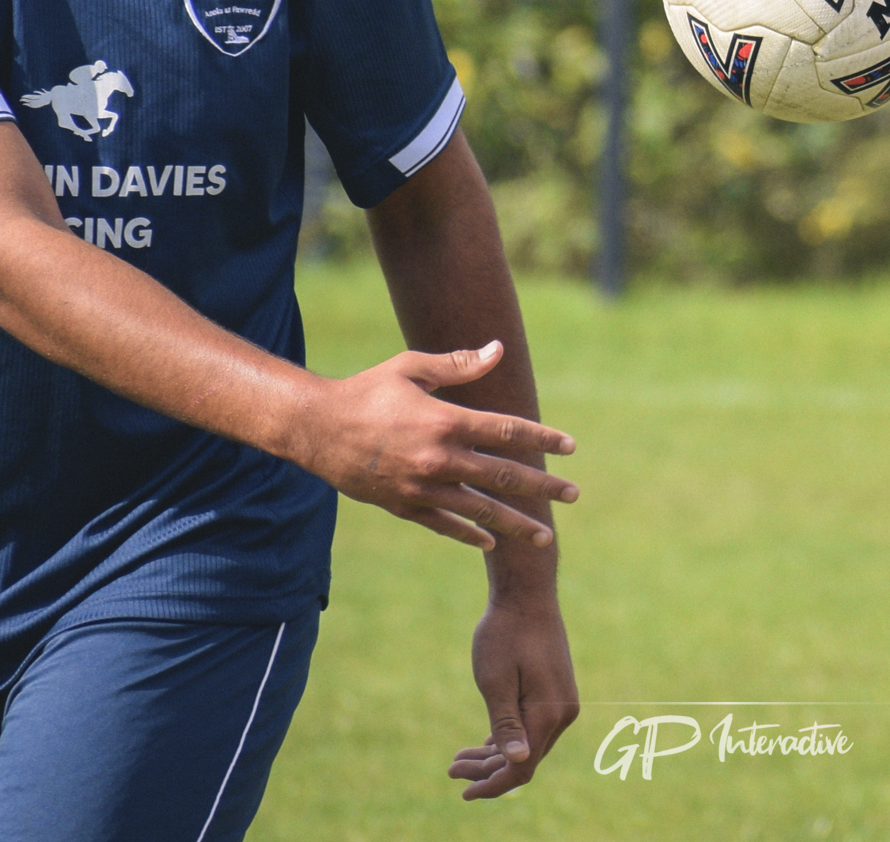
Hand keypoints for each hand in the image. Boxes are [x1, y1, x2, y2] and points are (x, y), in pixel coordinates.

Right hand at [292, 341, 577, 550]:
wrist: (316, 428)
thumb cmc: (367, 390)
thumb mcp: (412, 369)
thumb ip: (458, 365)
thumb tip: (498, 349)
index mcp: (446, 421)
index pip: (507, 432)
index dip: (542, 439)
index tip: (570, 448)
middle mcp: (439, 458)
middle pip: (503, 476)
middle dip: (543, 487)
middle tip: (573, 495)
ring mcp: (421, 487)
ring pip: (480, 510)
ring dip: (516, 523)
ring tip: (545, 536)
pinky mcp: (403, 506)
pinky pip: (444, 524)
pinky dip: (469, 534)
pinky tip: (490, 541)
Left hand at [448, 591, 578, 798]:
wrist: (527, 594)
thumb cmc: (505, 633)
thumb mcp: (495, 681)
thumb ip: (505, 724)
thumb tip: (517, 763)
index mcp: (548, 714)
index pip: (522, 768)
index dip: (493, 785)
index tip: (463, 792)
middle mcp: (562, 713)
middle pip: (525, 759)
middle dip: (487, 770)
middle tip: (451, 769)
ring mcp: (562, 702)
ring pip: (529, 743)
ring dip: (494, 754)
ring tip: (459, 759)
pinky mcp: (556, 692)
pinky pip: (533, 726)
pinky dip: (508, 737)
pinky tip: (484, 743)